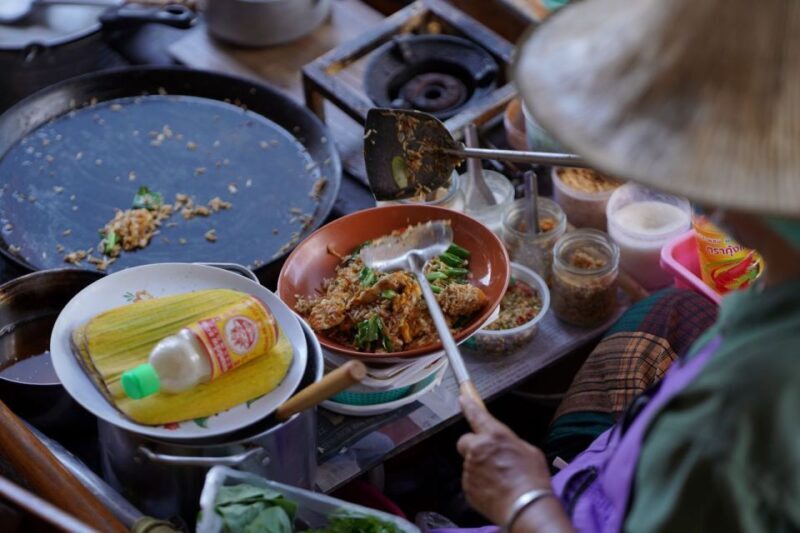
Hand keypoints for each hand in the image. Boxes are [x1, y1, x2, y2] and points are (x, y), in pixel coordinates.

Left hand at [456, 394, 552, 525]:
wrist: (526, 508)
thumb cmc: (532, 480)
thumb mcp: (529, 452)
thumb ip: (510, 444)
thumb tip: (505, 447)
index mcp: (495, 436)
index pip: (477, 414)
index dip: (469, 405)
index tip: (462, 398)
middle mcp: (478, 449)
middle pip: (465, 441)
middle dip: (474, 446)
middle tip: (489, 458)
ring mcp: (470, 469)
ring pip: (470, 463)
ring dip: (480, 468)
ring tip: (500, 479)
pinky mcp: (468, 487)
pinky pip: (471, 481)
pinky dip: (480, 484)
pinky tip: (495, 490)